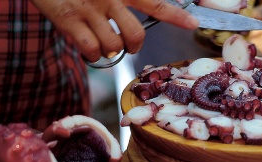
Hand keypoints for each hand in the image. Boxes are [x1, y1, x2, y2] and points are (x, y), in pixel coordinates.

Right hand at [30, 0, 198, 61]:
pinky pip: (90, 49)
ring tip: (100, 41)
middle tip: (126, 45)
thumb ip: (126, 0)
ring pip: (113, 46)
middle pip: (135, 35)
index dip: (176, 15)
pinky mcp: (69, 19)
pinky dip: (91, 55)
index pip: (155, 4)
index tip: (192, 24)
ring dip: (109, 50)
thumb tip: (140, 20)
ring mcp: (89, 9)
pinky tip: (87, 48)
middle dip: (133, 45)